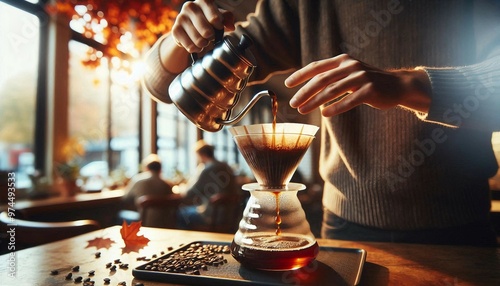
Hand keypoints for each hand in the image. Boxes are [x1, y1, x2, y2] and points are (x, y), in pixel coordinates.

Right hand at [171, 0, 235, 52]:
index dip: (218, 26)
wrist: (190, 27)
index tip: (218, 27)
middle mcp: (190, 6)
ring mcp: (181, 18)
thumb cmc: (208, 20)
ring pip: (198, 40)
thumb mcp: (219, 17)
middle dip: (211, 37)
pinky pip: (190, 45)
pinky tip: (196, 45)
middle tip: (210, 36)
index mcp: (203, 1)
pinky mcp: (175, 30)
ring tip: (203, 41)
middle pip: (207, 31)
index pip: (215, 18)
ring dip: (203, 44)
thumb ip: (227, 19)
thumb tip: (231, 26)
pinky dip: (195, 49)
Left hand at [285, 54, 430, 116]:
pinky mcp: (370, 90)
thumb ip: (331, 75)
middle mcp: (351, 66)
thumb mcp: (349, 73)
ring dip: (315, 101)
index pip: (317, 66)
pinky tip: (325, 114)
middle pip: (322, 79)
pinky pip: (349, 100)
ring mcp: (361, 77)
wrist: (398, 85)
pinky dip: (336, 107)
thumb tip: (306, 85)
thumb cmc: (368, 82)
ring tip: (303, 110)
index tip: (288, 84)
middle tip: (293, 103)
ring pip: (332, 90)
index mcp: (343, 60)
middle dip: (304, 91)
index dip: (301, 75)